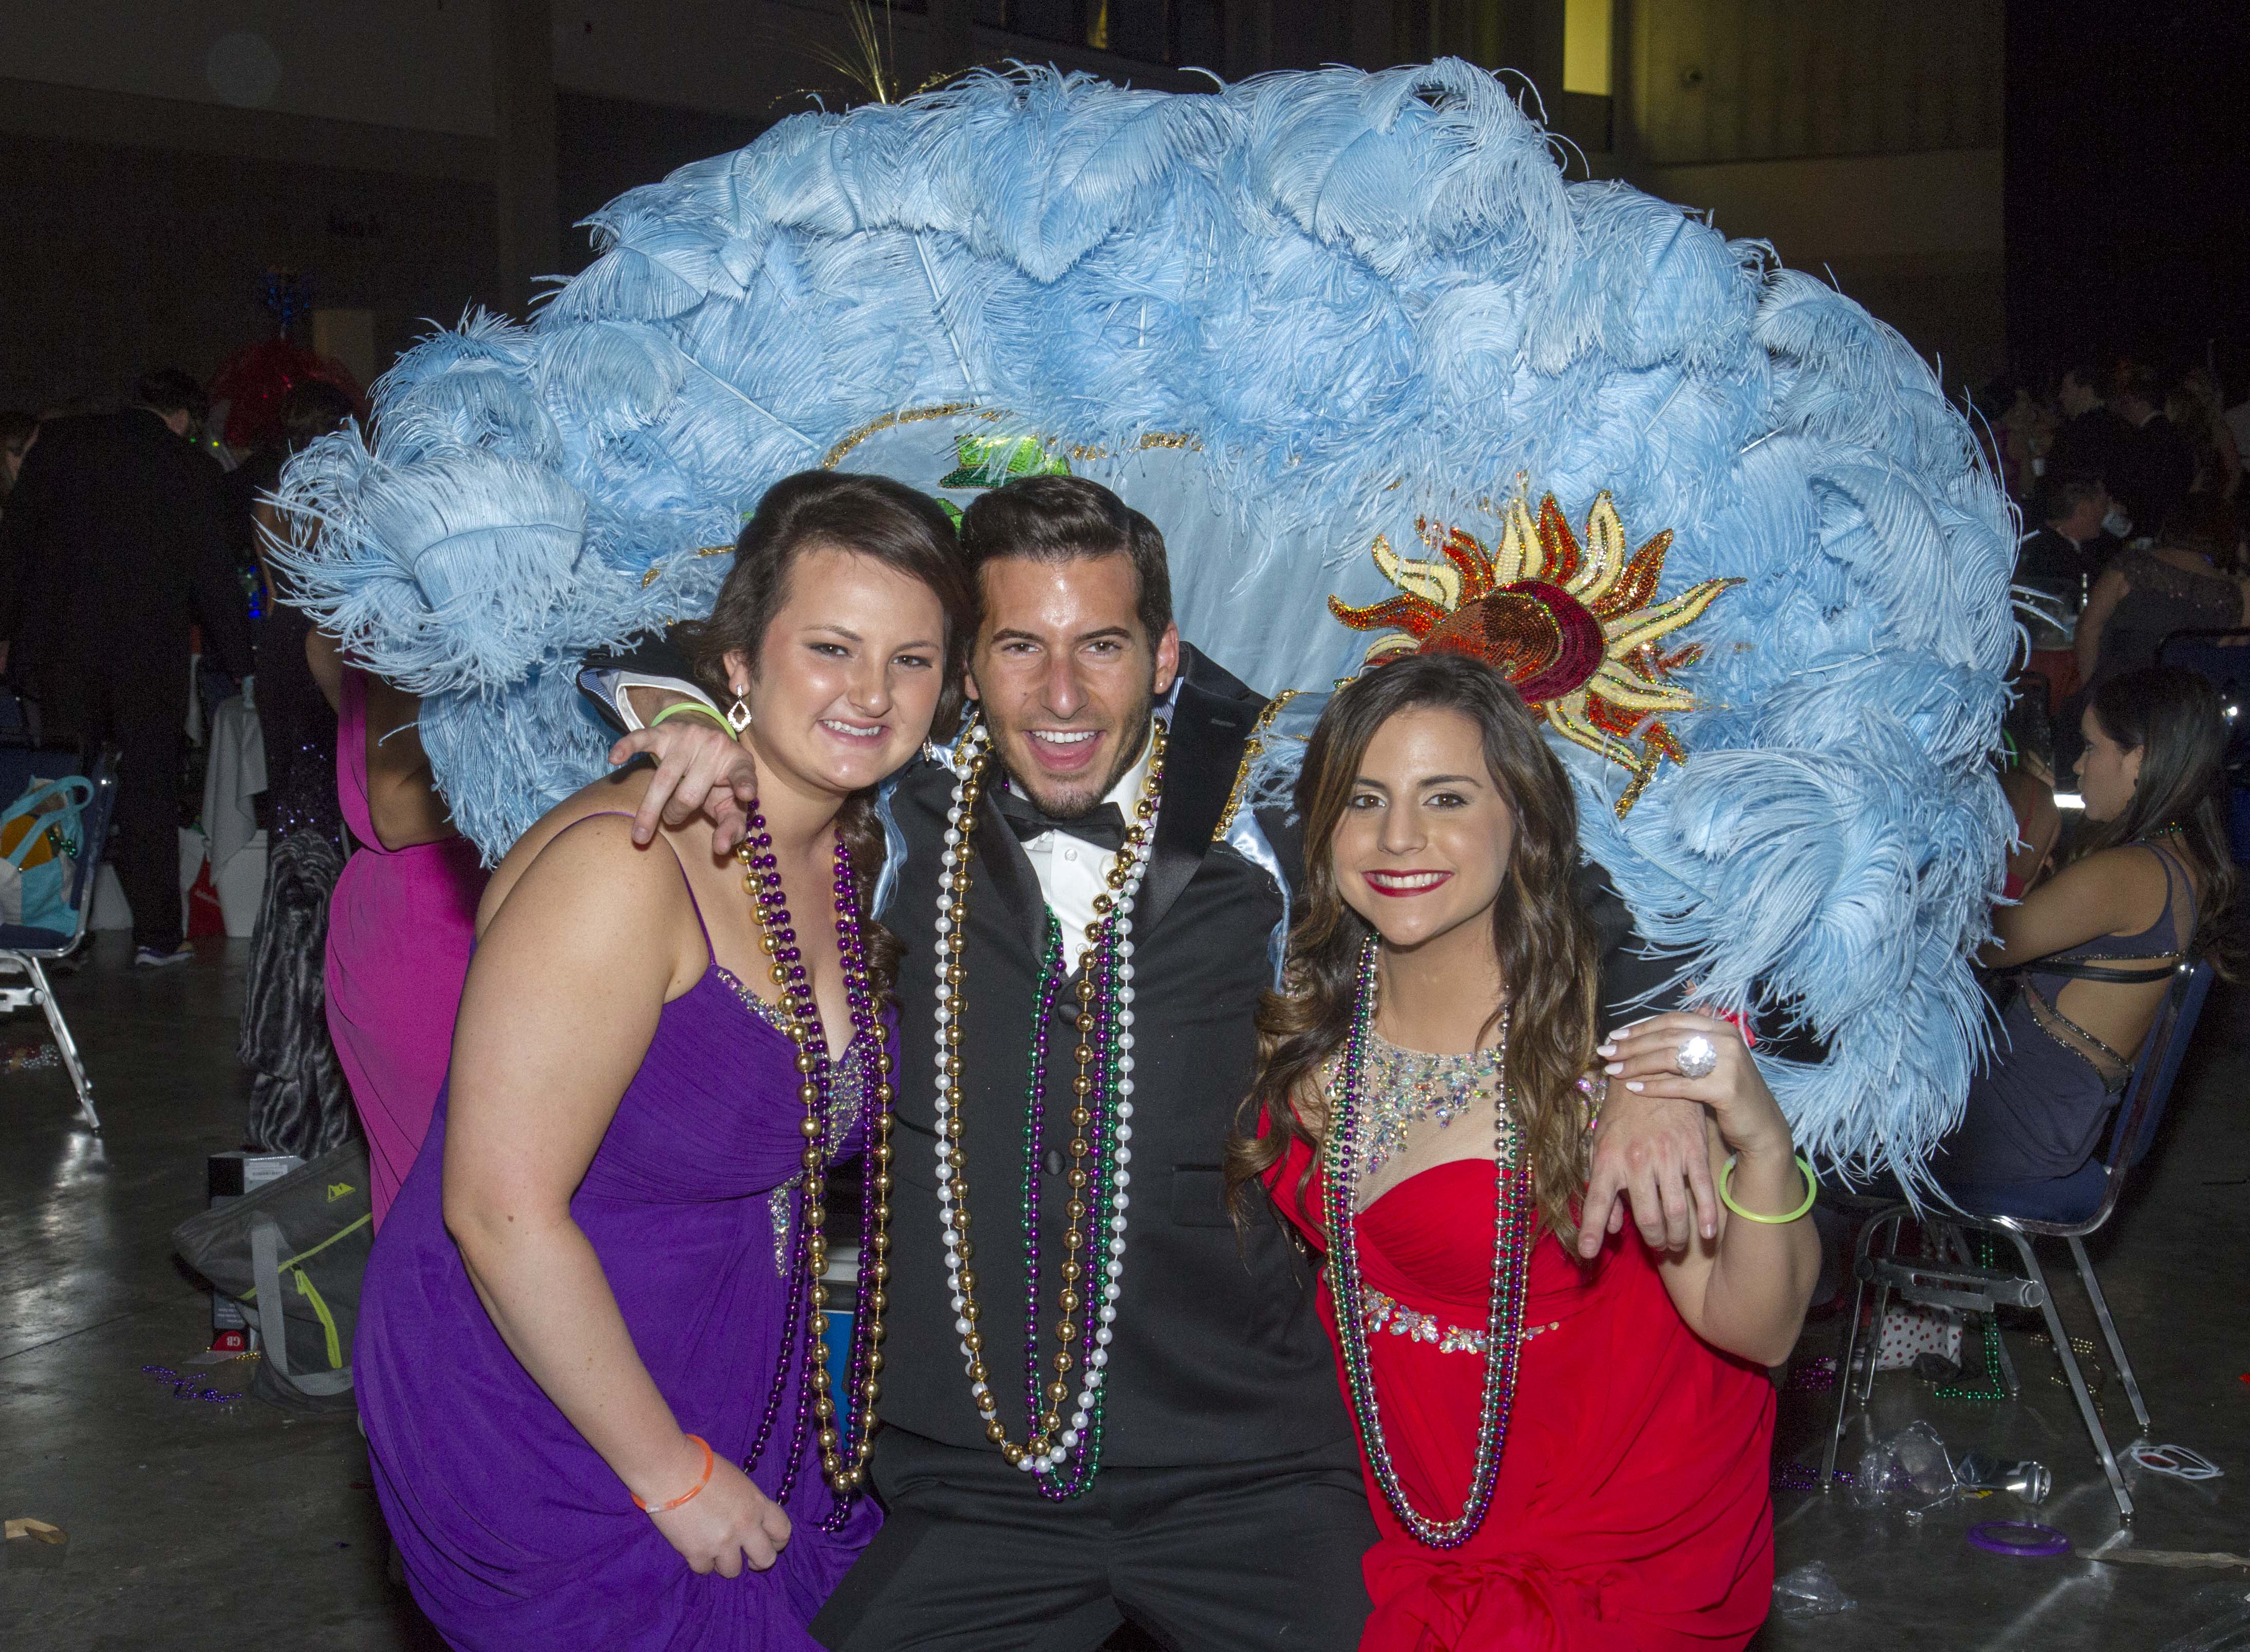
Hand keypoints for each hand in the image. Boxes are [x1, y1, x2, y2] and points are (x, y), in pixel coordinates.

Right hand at [608, 721, 755, 853]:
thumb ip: (732, 826)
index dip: (744, 785)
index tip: (746, 795)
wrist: (706, 733)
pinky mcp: (665, 732)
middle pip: (690, 793)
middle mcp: (716, 746)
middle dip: (677, 814)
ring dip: (652, 808)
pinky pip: (643, 739)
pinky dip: (628, 747)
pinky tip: (615, 758)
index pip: (744, 775)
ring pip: (664, 778)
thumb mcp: (731, 800)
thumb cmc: (719, 778)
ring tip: (642, 831)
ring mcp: (688, 737)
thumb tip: (721, 849)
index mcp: (738, 763)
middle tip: (672, 820)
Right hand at [645, 1452, 792, 1576]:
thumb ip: (748, 1504)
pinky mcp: (697, 1553)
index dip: (777, 1540)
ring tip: (714, 1549)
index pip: (783, 1531)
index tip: (769, 1542)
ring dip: (724, 1562)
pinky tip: (694, 1546)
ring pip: (733, 1571)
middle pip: (766, 1559)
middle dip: (757, 1560)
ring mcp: (722, 1543)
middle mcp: (745, 1526)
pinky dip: (700, 1561)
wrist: (671, 1470)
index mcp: (757, 1504)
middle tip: (746, 1556)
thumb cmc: (702, 1466)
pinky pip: (705, 1570)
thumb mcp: (738, 1481)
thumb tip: (749, 1520)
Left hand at [1577, 1077, 1714, 1256]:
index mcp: (1608, 1158)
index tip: (1588, 1254)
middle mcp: (1636, 1160)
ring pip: (1675, 1211)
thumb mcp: (1601, 1143)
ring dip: (1677, 1236)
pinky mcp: (1692, 1149)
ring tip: (1676, 1243)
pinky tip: (1708, 1233)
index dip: (1591, 1231)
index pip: (1596, 1202)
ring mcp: (1667, 1156)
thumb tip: (1612, 1225)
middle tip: (1658, 1247)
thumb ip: (1602, 1184)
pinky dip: (1706, 1216)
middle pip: (1647, 1217)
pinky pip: (1702, 1191)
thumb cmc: (1622, 1112)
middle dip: (1653, 1240)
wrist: (1652, 1071)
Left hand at [1598, 1010, 1790, 1169]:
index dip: (1641, 1026)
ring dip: (1636, 1064)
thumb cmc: (1727, 1093)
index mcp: (1721, 1027)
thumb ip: (1683, 1046)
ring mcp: (1728, 1062)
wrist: (1761, 1126)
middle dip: (1632, 1045)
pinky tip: (1632, 1089)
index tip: (1614, 1035)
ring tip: (1612, 1071)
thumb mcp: (1709, 1062)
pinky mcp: (1726, 1088)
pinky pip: (1680, 1085)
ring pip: (1671, 1058)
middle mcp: (1726, 1039)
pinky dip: (1654, 1087)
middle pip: (1668, 1037)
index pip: (1673, 1020)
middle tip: (1605, 1052)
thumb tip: (1639, 1035)